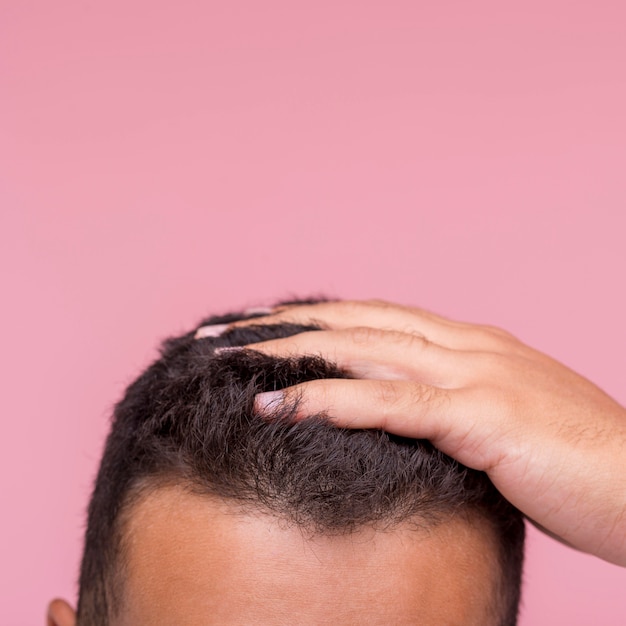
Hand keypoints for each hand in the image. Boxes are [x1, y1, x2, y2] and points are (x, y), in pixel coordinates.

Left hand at [199, 300, 625, 565]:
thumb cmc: (578, 459)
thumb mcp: (502, 417)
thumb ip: (450, 404)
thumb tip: (400, 412)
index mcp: (469, 342)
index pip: (371, 316)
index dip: (310, 316)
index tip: (259, 326)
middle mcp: (466, 344)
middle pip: (352, 321)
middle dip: (280, 324)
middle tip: (220, 330)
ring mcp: (475, 374)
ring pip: (360, 348)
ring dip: (286, 351)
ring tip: (225, 355)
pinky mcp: (482, 417)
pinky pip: (390, 403)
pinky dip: (328, 400)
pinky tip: (276, 402)